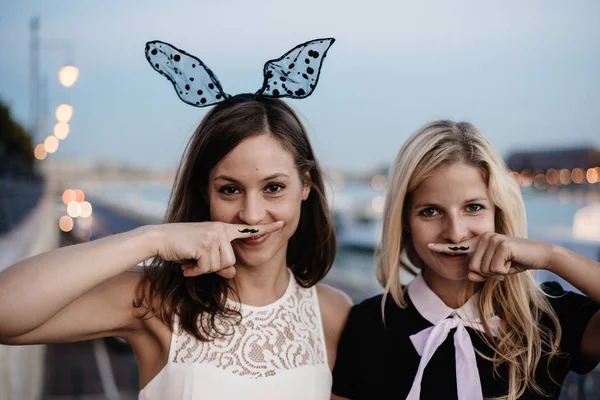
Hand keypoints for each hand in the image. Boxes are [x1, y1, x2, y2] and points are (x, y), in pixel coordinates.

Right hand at [154, 221, 283, 278]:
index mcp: (223, 228)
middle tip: (197, 262)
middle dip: (213, 268)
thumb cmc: (181, 246)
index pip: (248, 230)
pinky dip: (195, 270)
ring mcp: (213, 235)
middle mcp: (220, 229)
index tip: (283, 224)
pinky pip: (207, 268)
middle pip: (230, 262)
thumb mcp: (203, 255)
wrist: (159, 239)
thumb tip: (232, 274)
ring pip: (220, 266)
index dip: (266, 229)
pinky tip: (186, 263)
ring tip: (191, 260)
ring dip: (203, 269)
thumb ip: (219, 264)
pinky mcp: (205, 243)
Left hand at [427, 233, 552, 282]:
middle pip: (473, 268)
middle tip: (502, 267)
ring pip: (483, 270)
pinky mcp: (501, 244)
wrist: (539, 255)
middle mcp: (483, 238)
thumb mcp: (495, 271)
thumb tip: (470, 275)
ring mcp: (492, 239)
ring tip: (508, 263)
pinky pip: (494, 269)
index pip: (458, 248)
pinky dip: (504, 271)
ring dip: (497, 273)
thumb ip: (480, 273)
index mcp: (479, 242)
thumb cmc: (515, 262)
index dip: (442, 248)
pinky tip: (513, 262)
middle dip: (488, 274)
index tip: (428, 246)